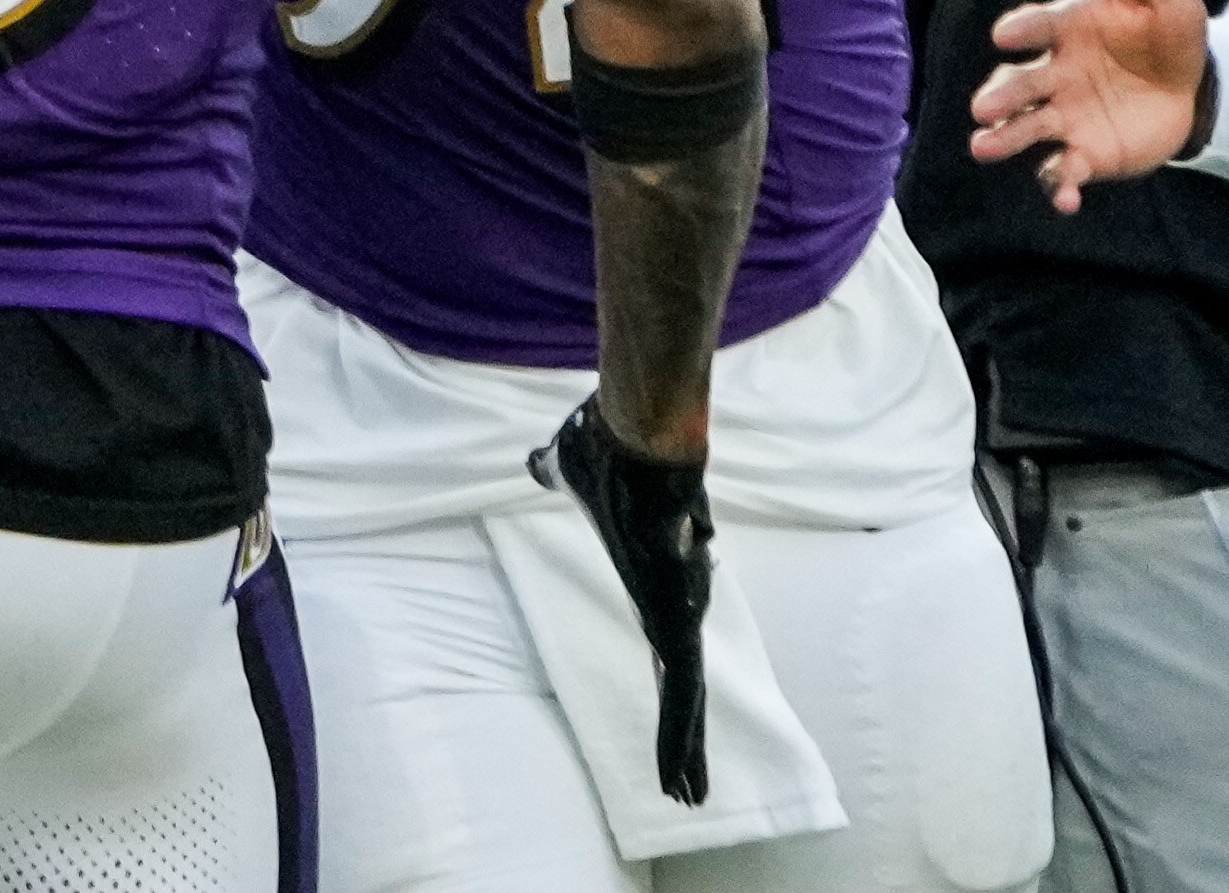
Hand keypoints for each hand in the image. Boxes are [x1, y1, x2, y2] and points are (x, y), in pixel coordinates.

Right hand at [529, 396, 711, 804]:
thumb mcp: (571, 469)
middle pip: (680, 679)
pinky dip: (682, 738)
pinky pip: (683, 690)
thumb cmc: (609, 446)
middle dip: (685, 731)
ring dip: (687, 747)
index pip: (663, 641)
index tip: (673, 706)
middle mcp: (672, 599)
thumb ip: (556, 473)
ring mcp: (680, 609)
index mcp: (650, 578)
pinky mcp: (679, 615)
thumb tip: (537, 463)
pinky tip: (683, 778)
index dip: (668, 680)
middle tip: (691, 782)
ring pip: (687, 695)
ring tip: (691, 795)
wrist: (638, 434)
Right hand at [970, 0, 1208, 211]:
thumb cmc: (1168, 32)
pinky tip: (1067, 201)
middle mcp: (1053, 73)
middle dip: (1000, 96)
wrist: (1193, 88)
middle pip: (1018, 84)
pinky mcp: (1084, 153)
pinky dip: (1060, 187)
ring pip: (1025, 129)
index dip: (1021, 29)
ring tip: (984, 147)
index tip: (1006, 35)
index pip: (1036, 26)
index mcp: (1065, 29)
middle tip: (983, 108)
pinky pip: (1063, 172)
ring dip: (1004, 139)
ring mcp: (1064, 116)